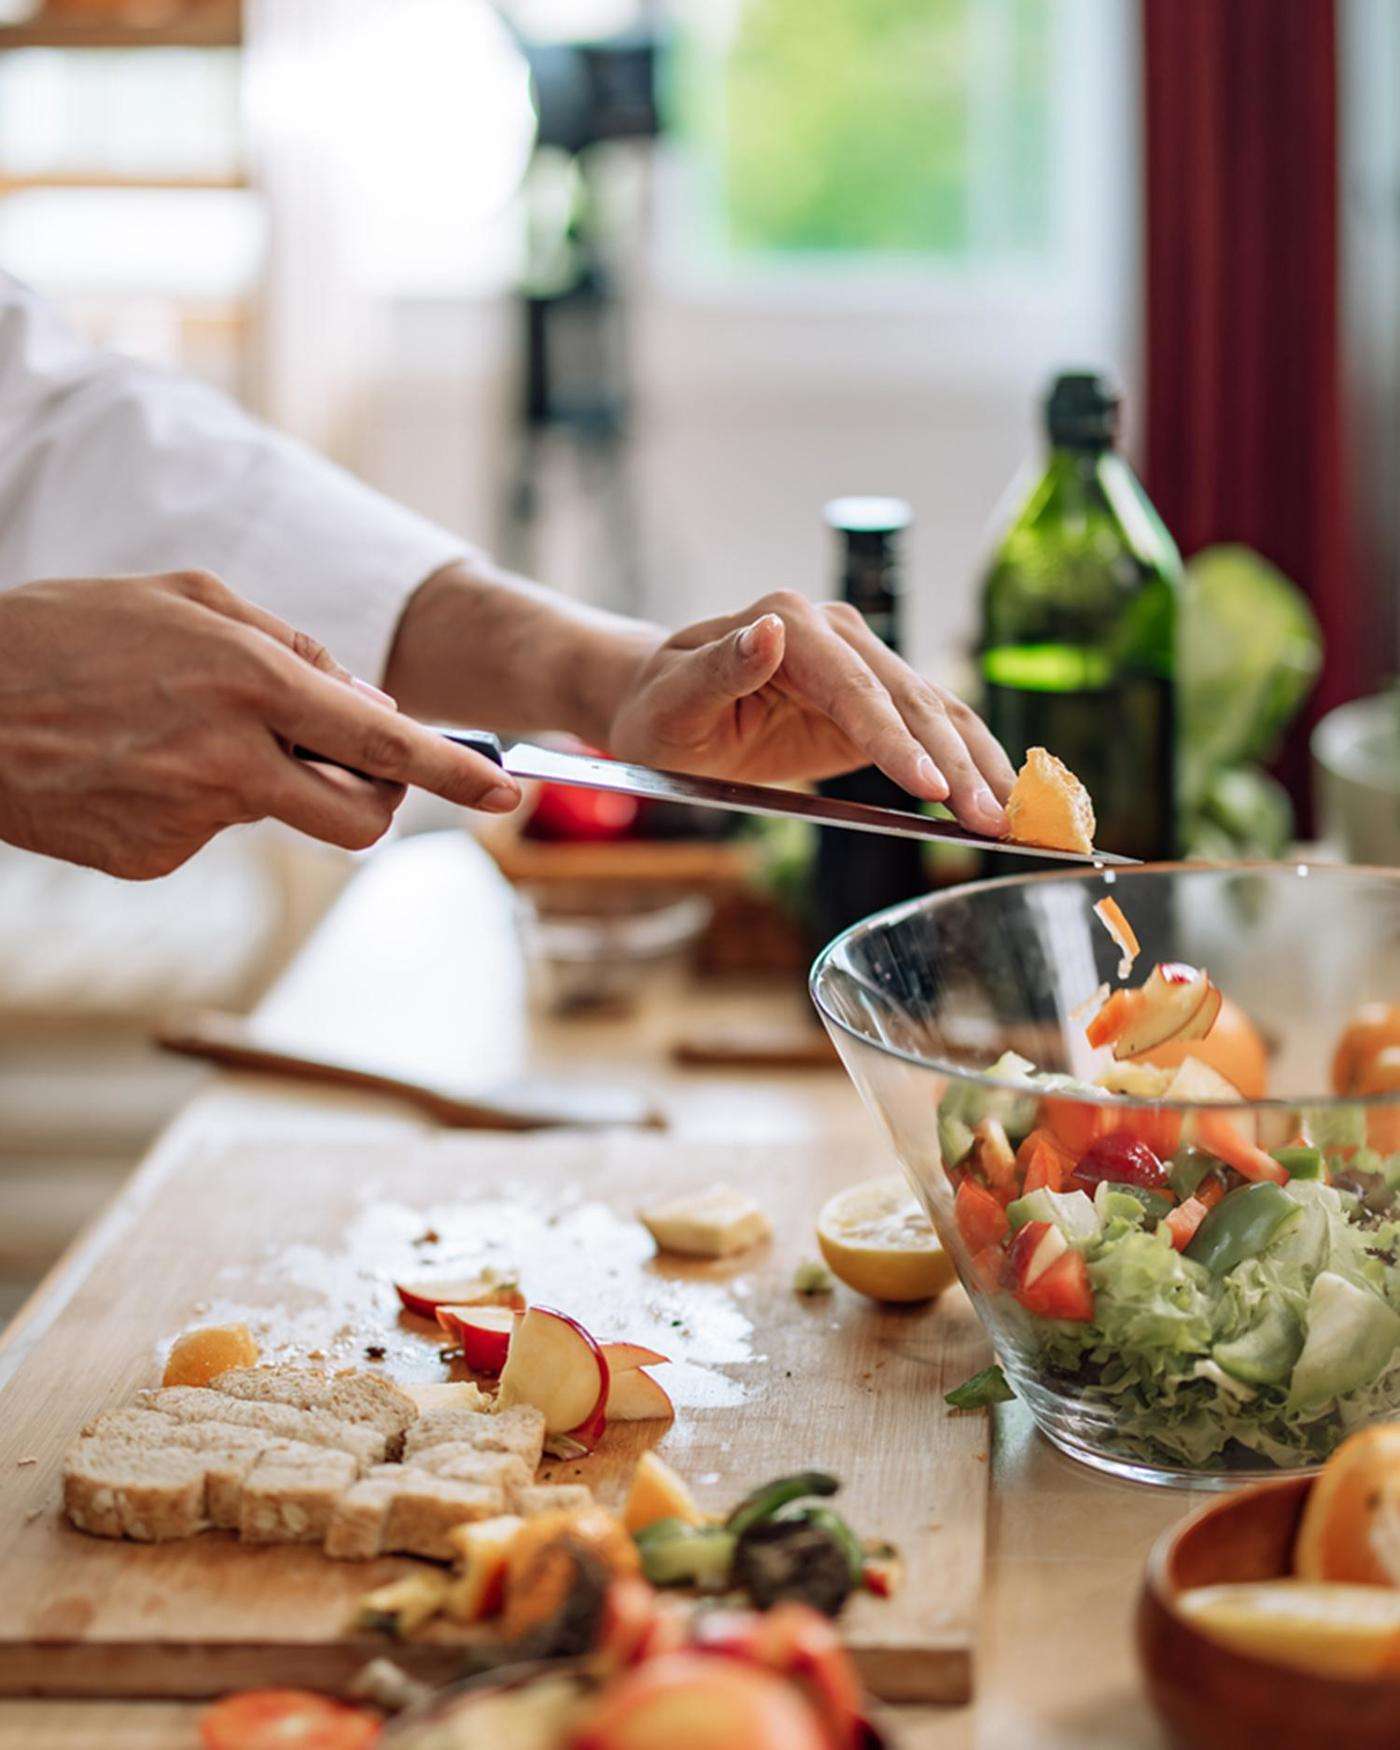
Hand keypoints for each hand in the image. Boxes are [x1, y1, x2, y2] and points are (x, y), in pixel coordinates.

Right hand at [0, 571, 520, 878]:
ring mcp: (189, 821)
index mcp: (248, 684)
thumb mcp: (188, 597)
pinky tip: (133, 764)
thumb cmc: (69, 633)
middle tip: (340, 764)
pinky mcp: (150, 860)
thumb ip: (293, 646)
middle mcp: (229, 761)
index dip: (454, 773)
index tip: (504, 792)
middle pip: (357, 819)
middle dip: (372, 802)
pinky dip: (192, 802)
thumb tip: (366, 706)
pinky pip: (208, 834)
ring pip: (276, 818)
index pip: (384, 747)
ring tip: (175, 731)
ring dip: (262, 783)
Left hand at [606, 591, 1014, 833]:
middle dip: (955, 764)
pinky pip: (934, 731)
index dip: (896, 740)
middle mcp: (836, 631)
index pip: (855, 687)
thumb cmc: (659, 708)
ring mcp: (863, 663)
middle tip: (992, 822)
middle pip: (910, 699)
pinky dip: (972, 765)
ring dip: (980, 768)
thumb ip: (720, 668)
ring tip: (1014, 822)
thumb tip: (771, 632)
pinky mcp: (876, 700)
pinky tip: (1003, 802)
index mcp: (790, 622)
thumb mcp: (673, 699)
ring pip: (937, 713)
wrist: (663, 705)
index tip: (931, 787)